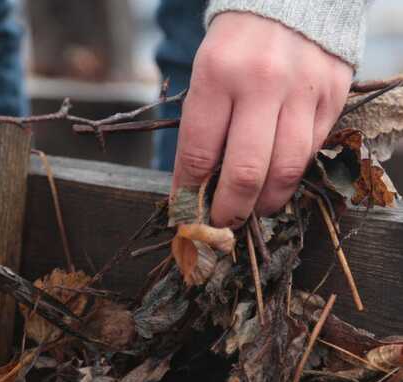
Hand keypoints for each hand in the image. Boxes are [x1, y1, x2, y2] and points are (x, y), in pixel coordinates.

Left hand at [172, 12, 352, 226]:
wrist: (290, 2)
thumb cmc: (237, 46)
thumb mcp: (206, 76)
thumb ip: (203, 129)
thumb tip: (198, 186)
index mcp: (218, 74)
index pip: (198, 154)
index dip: (189, 192)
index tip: (186, 210)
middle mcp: (262, 82)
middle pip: (245, 172)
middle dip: (229, 209)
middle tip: (222, 222)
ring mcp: (302, 91)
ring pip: (284, 171)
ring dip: (264, 203)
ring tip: (252, 211)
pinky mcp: (332, 97)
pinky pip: (309, 153)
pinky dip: (289, 178)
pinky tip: (275, 184)